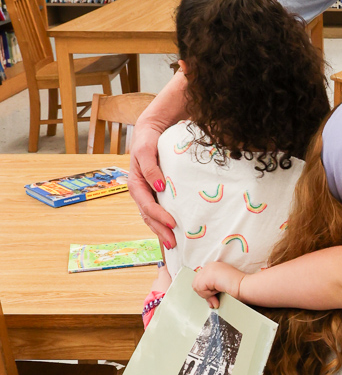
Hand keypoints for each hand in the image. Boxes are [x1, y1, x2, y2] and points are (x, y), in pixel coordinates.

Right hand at [128, 122, 176, 248]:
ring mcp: (148, 193)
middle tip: (174, 243)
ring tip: (174, 243)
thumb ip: (151, 169)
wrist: (151, 130)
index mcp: (135, 184)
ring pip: (152, 217)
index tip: (172, 223)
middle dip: (160, 231)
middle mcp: (141, 192)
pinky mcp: (156, 192)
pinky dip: (164, 221)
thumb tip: (159, 188)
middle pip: (148, 216)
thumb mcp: (147, 151)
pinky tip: (173, 230)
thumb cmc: (148, 140)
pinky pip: (159, 209)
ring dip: (161, 230)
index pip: (147, 205)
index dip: (158, 216)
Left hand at [193, 262, 245, 308]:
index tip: (216, 295)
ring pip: (197, 287)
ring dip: (207, 294)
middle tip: (216, 297)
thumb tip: (210, 302)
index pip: (200, 281)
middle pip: (196, 283)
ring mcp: (208, 269)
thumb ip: (212, 289)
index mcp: (214, 267)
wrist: (243, 285)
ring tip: (218, 292)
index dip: (206, 291)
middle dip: (205, 293)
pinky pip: (200, 289)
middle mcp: (210, 266)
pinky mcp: (208, 275)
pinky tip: (218, 290)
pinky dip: (208, 294)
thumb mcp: (221, 287)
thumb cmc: (238, 286)